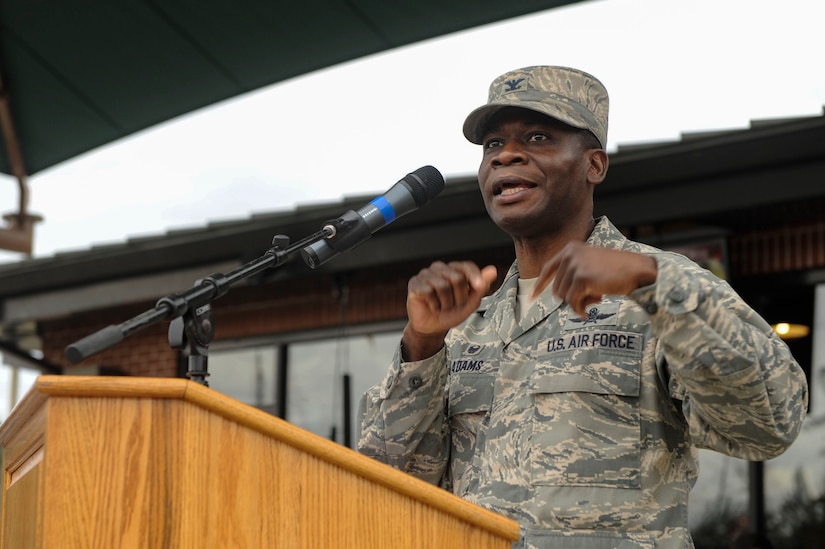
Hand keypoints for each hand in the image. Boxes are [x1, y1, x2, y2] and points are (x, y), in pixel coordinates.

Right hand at [402, 261, 497, 360]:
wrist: (432, 327)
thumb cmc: (450, 313)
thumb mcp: (470, 303)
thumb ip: (481, 287)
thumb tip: (492, 270)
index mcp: (454, 270)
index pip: (467, 266)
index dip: (474, 276)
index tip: (479, 286)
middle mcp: (440, 269)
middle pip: (457, 278)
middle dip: (459, 298)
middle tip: (454, 305)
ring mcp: (426, 275)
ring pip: (443, 286)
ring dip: (445, 303)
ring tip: (442, 306)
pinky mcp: (415, 283)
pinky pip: (428, 292)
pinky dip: (433, 304)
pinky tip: (432, 305)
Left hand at [531, 242, 657, 316]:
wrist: (638, 270)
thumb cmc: (618, 270)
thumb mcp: (592, 264)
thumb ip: (574, 272)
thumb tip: (558, 294)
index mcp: (571, 248)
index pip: (548, 268)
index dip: (540, 285)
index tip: (531, 298)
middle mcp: (569, 255)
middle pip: (557, 288)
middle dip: (573, 298)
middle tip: (593, 297)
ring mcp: (574, 265)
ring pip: (564, 297)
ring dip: (579, 303)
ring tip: (597, 297)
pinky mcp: (581, 278)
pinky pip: (572, 302)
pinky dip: (580, 309)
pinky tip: (593, 307)